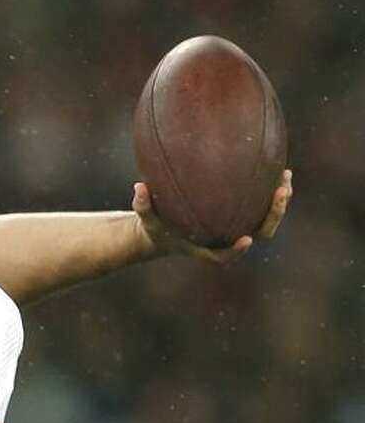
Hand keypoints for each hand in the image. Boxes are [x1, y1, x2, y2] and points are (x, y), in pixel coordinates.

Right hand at [134, 168, 292, 264]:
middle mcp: (229, 239)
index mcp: (208, 248)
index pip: (224, 255)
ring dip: (280, 202)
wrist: (166, 233)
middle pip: (259, 233)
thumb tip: (138, 186)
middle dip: (273, 215)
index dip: (236, 250)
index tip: (245, 239)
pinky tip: (276, 167)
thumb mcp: (145, 219)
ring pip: (266, 219)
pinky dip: (270, 190)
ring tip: (285, 176)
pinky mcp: (243, 216)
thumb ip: (142, 205)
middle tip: (279, 193)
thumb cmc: (156, 228)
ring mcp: (239, 227)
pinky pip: (262, 205)